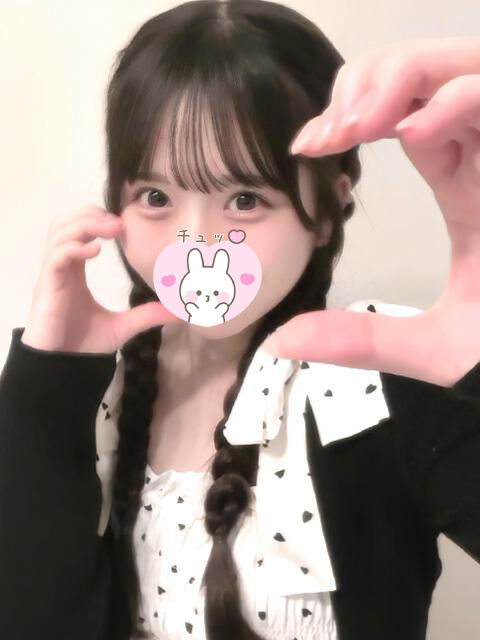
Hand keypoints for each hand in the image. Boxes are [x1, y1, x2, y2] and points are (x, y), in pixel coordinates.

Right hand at [22, 206, 179, 353]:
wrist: (61, 368)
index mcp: (75, 271)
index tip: (124, 227)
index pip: (81, 231)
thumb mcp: (123, 326)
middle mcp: (63, 267)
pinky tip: (95, 253)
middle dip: (92, 215)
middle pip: (68, 223)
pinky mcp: (48, 286)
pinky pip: (56, 256)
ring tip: (110, 231)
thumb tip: (180, 311)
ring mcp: (53, 275)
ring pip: (60, 232)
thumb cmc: (83, 346)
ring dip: (85, 224)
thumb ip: (148, 315)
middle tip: (119, 224)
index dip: (99, 221)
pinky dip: (74, 248)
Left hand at [263, 36, 479, 387]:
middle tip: (327, 132)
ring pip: (466, 64)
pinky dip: (459, 97)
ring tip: (355, 127)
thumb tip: (286, 341)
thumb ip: (361, 340)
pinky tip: (412, 134)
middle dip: (370, 83)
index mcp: (468, 183)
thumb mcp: (432, 347)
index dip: (350, 118)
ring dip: (403, 79)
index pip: (405, 118)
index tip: (306, 146)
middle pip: (430, 74)